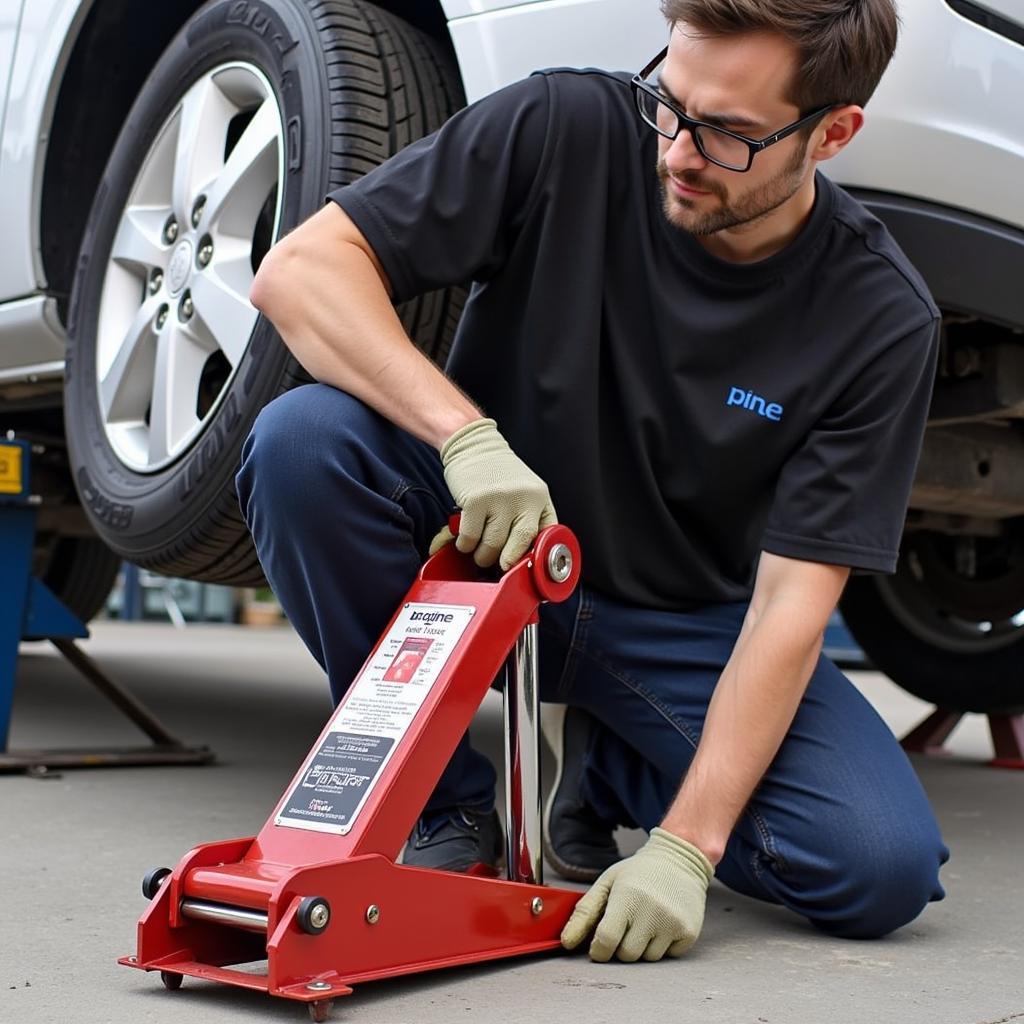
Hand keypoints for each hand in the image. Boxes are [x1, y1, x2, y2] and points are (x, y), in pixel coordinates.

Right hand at [438, 418, 555, 569]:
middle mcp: (523, 498)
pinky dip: (465, 545)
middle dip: (506, 562)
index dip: (534, 557)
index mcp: (539, 497)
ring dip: (483, 556)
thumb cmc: (498, 473)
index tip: (524, 568)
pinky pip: (470, 538)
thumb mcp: (525, 491)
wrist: (474, 445)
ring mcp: (499, 499)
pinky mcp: (475, 501)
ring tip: (479, 550)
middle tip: (498, 565)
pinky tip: (466, 539)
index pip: (545, 536)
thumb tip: (527, 557)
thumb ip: (530, 518)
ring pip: (492, 546)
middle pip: (519, 545)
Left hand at [560, 827, 712, 962]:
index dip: (598, 949)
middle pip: (626, 955)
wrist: (680, 860)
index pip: (606, 940)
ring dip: (642, 946)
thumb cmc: (638, 873)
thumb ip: (585, 912)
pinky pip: (668, 956)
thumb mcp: (608, 883)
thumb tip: (567, 942)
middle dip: (621, 946)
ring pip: (647, 959)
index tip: (599, 945)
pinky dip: (662, 946)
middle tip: (626, 926)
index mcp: (627, 896)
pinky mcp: (689, 932)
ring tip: (645, 920)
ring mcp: (673, 922)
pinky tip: (662, 923)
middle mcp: (652, 910)